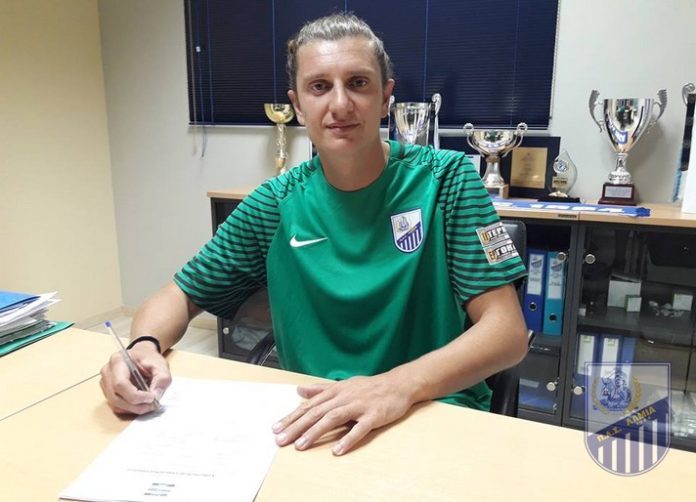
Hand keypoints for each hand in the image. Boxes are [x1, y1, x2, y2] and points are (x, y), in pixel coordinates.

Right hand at [99, 343, 170, 414]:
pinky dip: (130, 409)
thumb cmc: (149, 358)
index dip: (136, 395)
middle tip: (153, 404)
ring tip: (149, 404)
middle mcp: (107, 372)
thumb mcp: (161, 365)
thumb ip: (162, 379)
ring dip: (134, 409)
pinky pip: (116, 406)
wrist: (142, 355)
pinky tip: (141, 404)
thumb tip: (156, 396)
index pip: (120, 383)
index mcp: (118, 361)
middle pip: (116, 397)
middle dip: (136, 405)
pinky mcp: (108, 392)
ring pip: (115, 404)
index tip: (152, 398)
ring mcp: (105, 383)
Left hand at [272, 373, 413, 455]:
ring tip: (301, 446)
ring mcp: (359, 406)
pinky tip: (337, 450)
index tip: (276, 429)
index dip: (292, 417)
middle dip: (297, 426)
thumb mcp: (343, 385)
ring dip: (316, 432)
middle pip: (317, 412)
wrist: (398, 384)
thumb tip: (299, 390)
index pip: (309, 405)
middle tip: (281, 440)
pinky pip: (359, 429)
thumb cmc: (369, 387)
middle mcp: (344, 397)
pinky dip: (348, 439)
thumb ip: (320, 389)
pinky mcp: (373, 416)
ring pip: (333, 419)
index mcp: (335, 391)